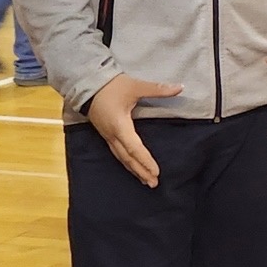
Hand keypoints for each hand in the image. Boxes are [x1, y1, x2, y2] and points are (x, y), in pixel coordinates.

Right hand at [86, 72, 182, 188]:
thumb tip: (180, 87)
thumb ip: (157, 89)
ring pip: (121, 157)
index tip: (156, 172)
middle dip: (141, 171)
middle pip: (128, 157)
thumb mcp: (135, 86)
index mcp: (120, 126)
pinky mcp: (105, 134)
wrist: (86, 83)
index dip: (145, 160)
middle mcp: (112, 134)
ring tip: (145, 181)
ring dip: (134, 169)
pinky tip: (132, 167)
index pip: (135, 148)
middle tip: (153, 183)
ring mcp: (107, 135)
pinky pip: (117, 153)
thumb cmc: (111, 86)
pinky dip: (126, 162)